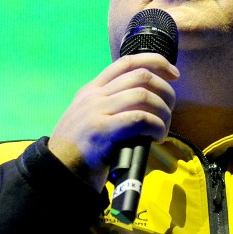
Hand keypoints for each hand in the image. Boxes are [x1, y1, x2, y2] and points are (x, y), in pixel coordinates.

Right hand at [47, 53, 178, 191]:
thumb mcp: (90, 118)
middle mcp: (94, 96)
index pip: (127, 62)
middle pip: (141, 77)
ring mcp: (97, 111)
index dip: (155, 62)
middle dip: (165, 91)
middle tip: (170, 109)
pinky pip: (139, 119)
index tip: (174, 74)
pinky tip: (157, 137)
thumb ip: (111, 107)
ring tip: (163, 129)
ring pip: (143, 96)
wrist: (59, 171)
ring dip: (163, 112)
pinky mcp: (102, 130)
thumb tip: (147, 104)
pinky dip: (156, 126)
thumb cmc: (80, 150)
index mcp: (92, 90)